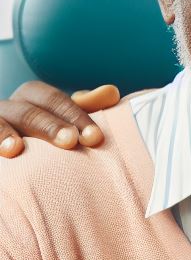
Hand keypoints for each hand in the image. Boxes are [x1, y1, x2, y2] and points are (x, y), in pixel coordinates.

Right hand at [0, 82, 118, 156]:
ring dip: (4, 134)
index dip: (73, 115)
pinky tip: (2, 155)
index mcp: (32, 99)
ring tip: (16, 149)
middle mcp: (10, 109)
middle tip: (70, 142)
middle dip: (48, 125)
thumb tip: (111, 92)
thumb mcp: (69, 125)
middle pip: (26, 111)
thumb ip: (87, 110)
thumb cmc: (51, 144)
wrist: (22, 168)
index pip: (52, 99)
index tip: (94, 138)